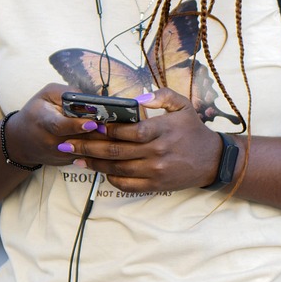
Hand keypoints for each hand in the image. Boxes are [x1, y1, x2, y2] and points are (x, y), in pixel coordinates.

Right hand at [1, 84, 114, 167]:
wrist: (20, 142)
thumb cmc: (36, 112)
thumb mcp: (46, 95)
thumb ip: (67, 94)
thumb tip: (91, 98)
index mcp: (44, 122)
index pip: (60, 126)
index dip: (76, 125)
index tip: (93, 122)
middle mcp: (52, 142)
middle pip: (79, 141)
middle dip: (99, 134)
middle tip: (117, 126)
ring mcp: (61, 155)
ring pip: (87, 151)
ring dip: (104, 143)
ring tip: (120, 133)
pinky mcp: (68, 162)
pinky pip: (88, 156)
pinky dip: (102, 150)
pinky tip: (115, 141)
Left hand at [61, 88, 227, 192]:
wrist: (212, 160)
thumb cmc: (193, 130)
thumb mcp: (183, 105)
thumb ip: (161, 95)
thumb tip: (136, 98)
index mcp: (162, 130)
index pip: (128, 130)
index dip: (105, 129)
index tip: (88, 124)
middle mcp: (158, 152)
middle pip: (116, 150)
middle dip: (88, 146)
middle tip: (68, 143)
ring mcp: (156, 171)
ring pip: (117, 169)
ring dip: (94, 163)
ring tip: (75, 157)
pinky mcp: (156, 186)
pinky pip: (127, 185)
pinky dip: (111, 179)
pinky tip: (99, 171)